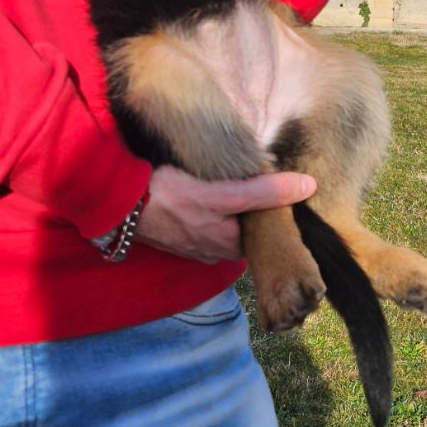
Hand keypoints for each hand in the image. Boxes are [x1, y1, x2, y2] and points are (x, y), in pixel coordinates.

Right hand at [136, 166, 316, 262]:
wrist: (119, 201)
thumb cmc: (170, 197)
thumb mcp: (223, 194)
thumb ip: (264, 192)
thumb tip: (307, 186)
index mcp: (229, 246)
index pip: (266, 233)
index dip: (277, 211)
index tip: (287, 187)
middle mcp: (213, 251)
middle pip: (246, 227)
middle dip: (255, 208)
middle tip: (264, 175)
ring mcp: (193, 243)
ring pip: (225, 223)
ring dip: (232, 205)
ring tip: (239, 177)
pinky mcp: (177, 231)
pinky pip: (204, 219)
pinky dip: (211, 205)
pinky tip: (210, 186)